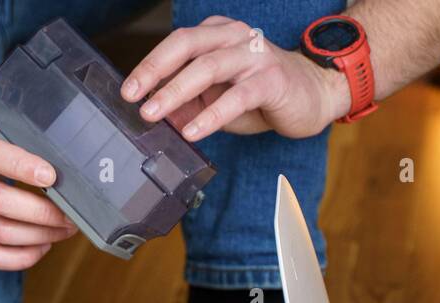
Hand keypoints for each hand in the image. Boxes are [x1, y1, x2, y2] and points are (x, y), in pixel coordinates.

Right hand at [0, 104, 77, 269]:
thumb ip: (16, 140)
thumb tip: (63, 166)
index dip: (22, 168)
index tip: (52, 176)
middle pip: (1, 203)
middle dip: (43, 213)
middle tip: (71, 215)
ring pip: (1, 233)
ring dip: (39, 236)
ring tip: (64, 230)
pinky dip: (21, 257)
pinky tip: (42, 246)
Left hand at [121, 16, 344, 141]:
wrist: (312, 95)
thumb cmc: (260, 95)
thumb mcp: (216, 99)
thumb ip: (187, 104)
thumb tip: (154, 117)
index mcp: (217, 35)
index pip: (176, 43)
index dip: (149, 64)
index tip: (127, 90)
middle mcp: (234, 38)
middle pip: (186, 45)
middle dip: (155, 71)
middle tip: (133, 97)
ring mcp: (254, 56)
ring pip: (208, 67)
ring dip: (176, 91)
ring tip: (154, 114)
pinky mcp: (271, 80)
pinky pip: (236, 96)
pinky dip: (211, 114)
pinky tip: (193, 131)